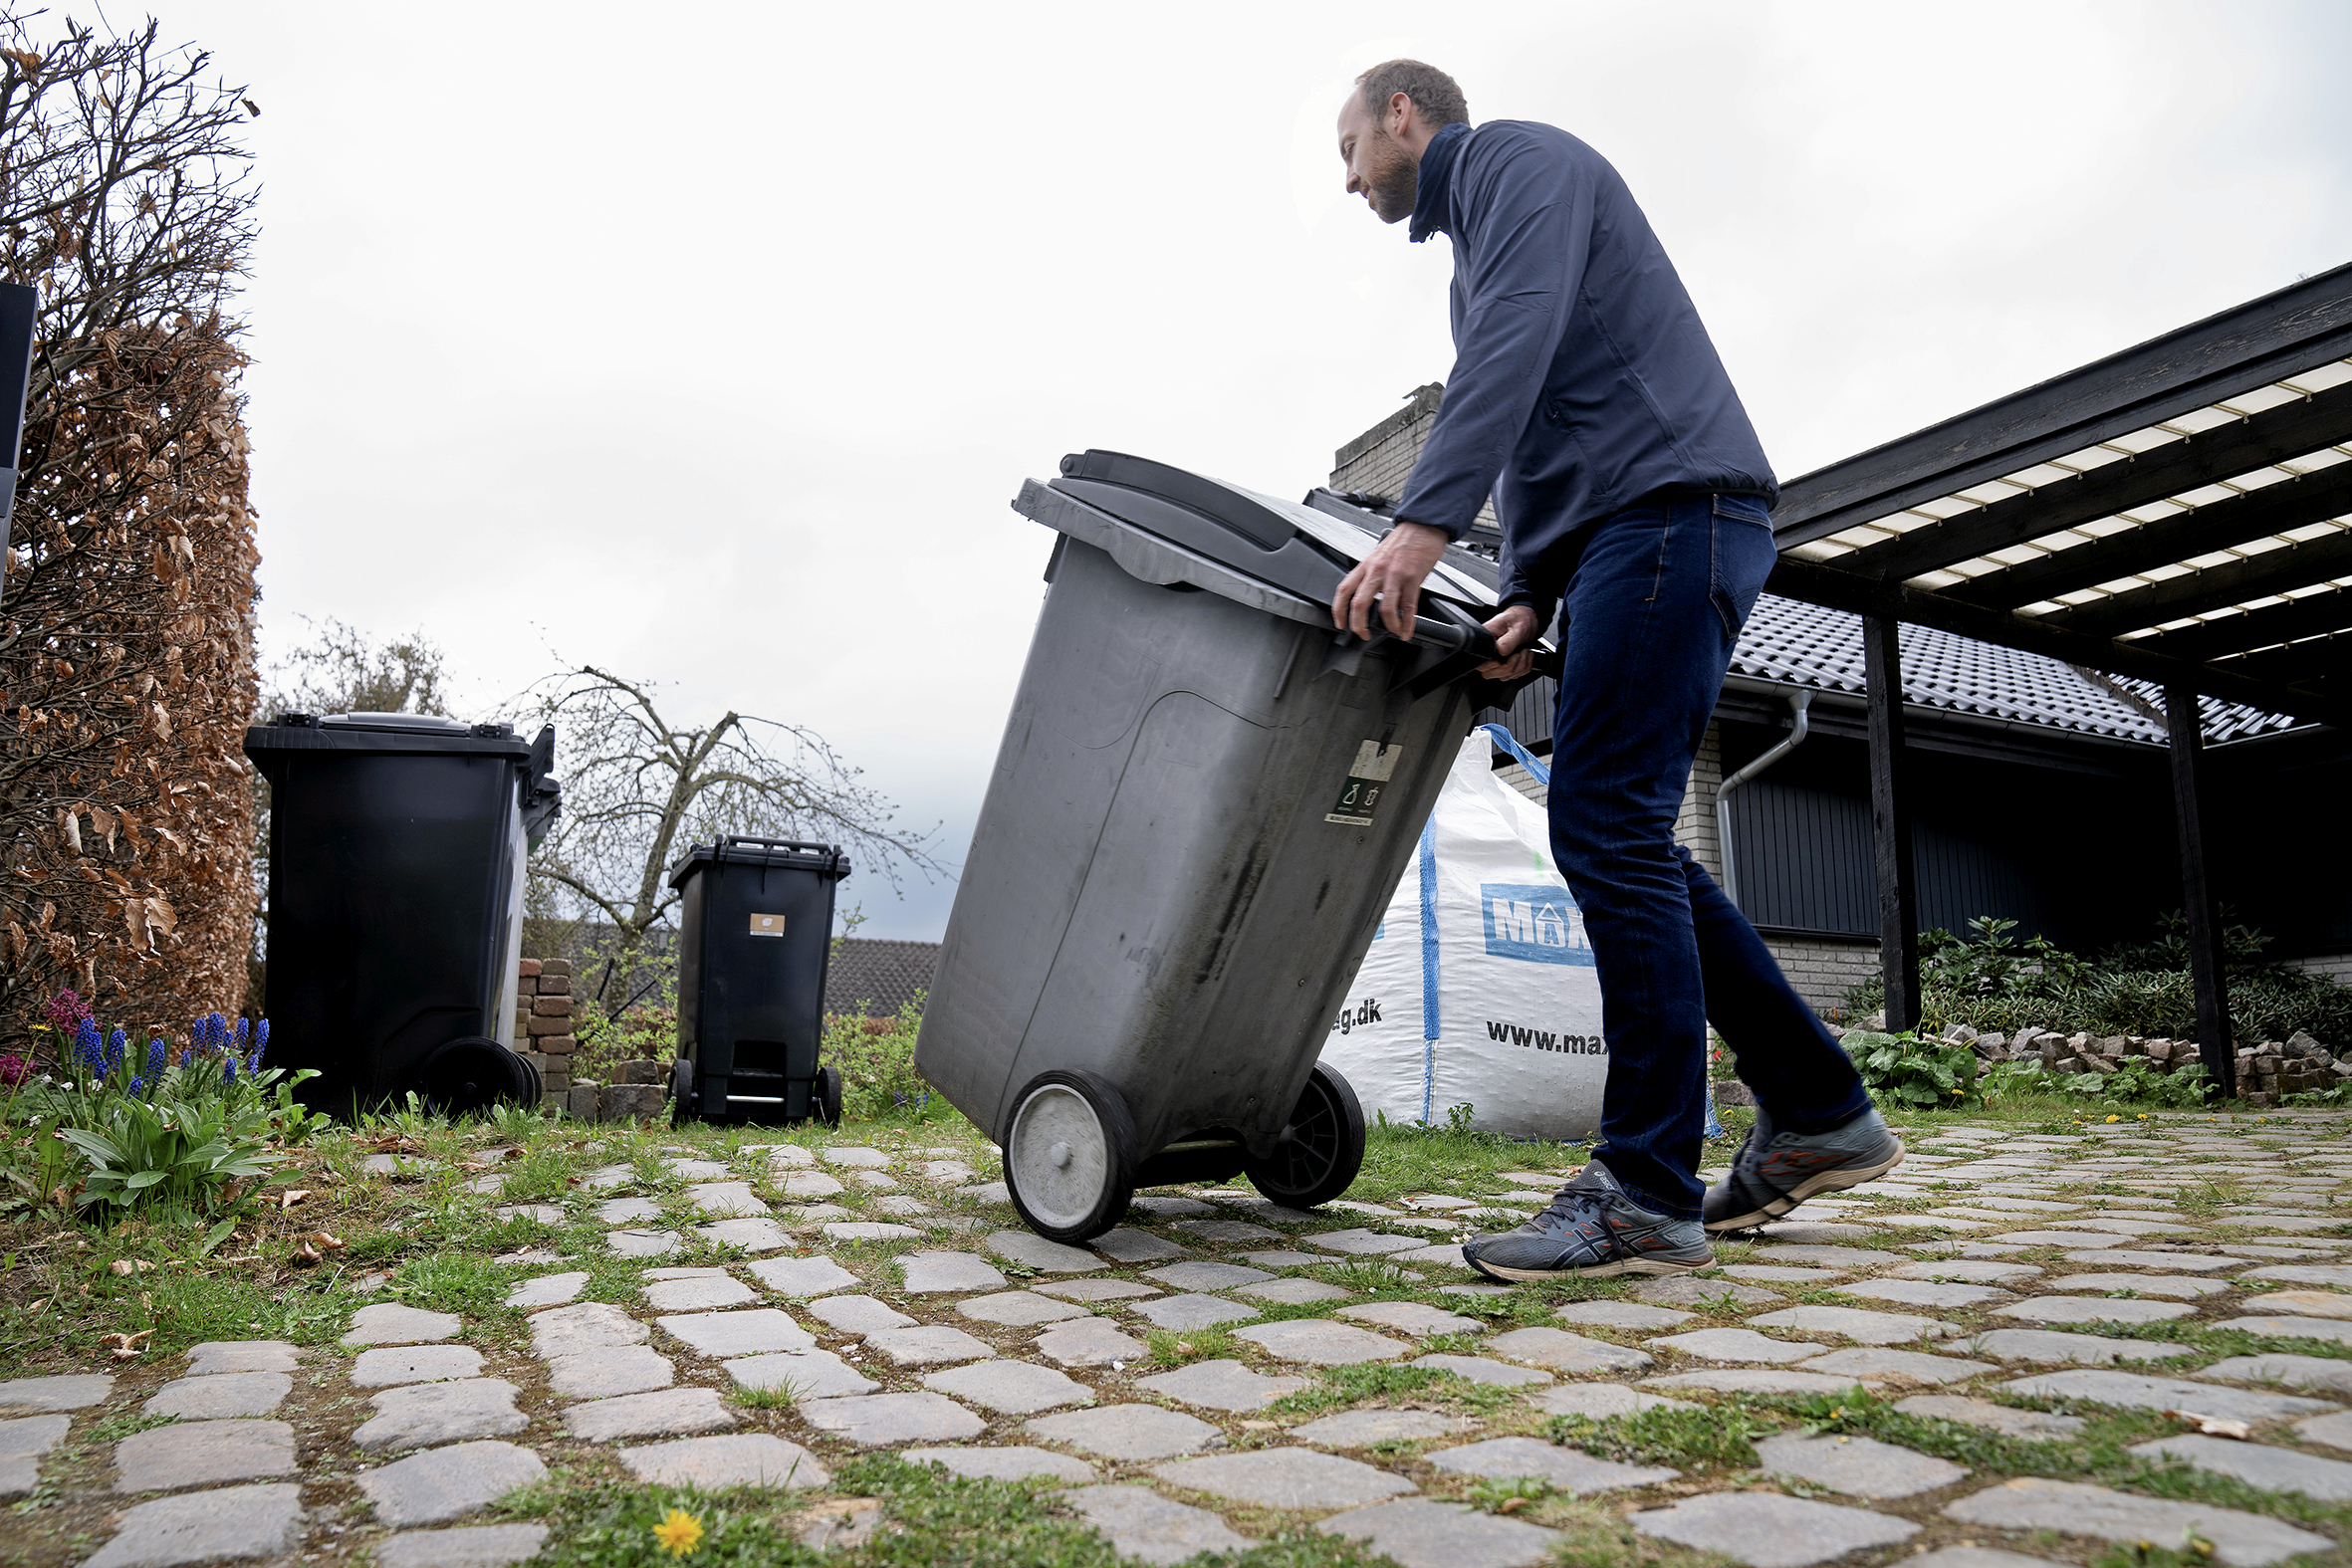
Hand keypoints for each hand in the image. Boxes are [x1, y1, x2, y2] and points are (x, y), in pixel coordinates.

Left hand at [1332, 520, 1450, 640]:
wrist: (1422, 526)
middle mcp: (1377, 570)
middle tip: (1363, 634)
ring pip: (1385, 608)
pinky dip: (1407, 623)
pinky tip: (1406, 631)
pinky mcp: (1413, 578)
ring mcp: (1395, 575)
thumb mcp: (1378, 556)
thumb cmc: (1402, 540)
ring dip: (1388, 626)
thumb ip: (1371, 574)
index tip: (1340, 623)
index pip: (1344, 590)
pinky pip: (1408, 607)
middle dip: (1359, 625)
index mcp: (1366, 565)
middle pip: (1360, 603)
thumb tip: (1367, 596)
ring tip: (1392, 632)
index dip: (1338, 610)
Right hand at [1477, 604, 1539, 679]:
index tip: (1506, 657)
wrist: (1527, 620)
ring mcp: (1496, 659)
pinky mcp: (1505, 663)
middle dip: (1510, 668)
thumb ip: (1508, 641)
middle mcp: (1488, 652)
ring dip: (1520, 667)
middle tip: (1518, 653)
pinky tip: (1525, 656)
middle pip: (1489, 674)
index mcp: (1486, 640)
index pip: (1481, 663)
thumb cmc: (1519, 619)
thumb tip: (1501, 651)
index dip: (1495, 666)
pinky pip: (1513, 675)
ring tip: (1524, 652)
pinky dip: (1524, 667)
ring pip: (1504, 676)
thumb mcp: (1517, 628)